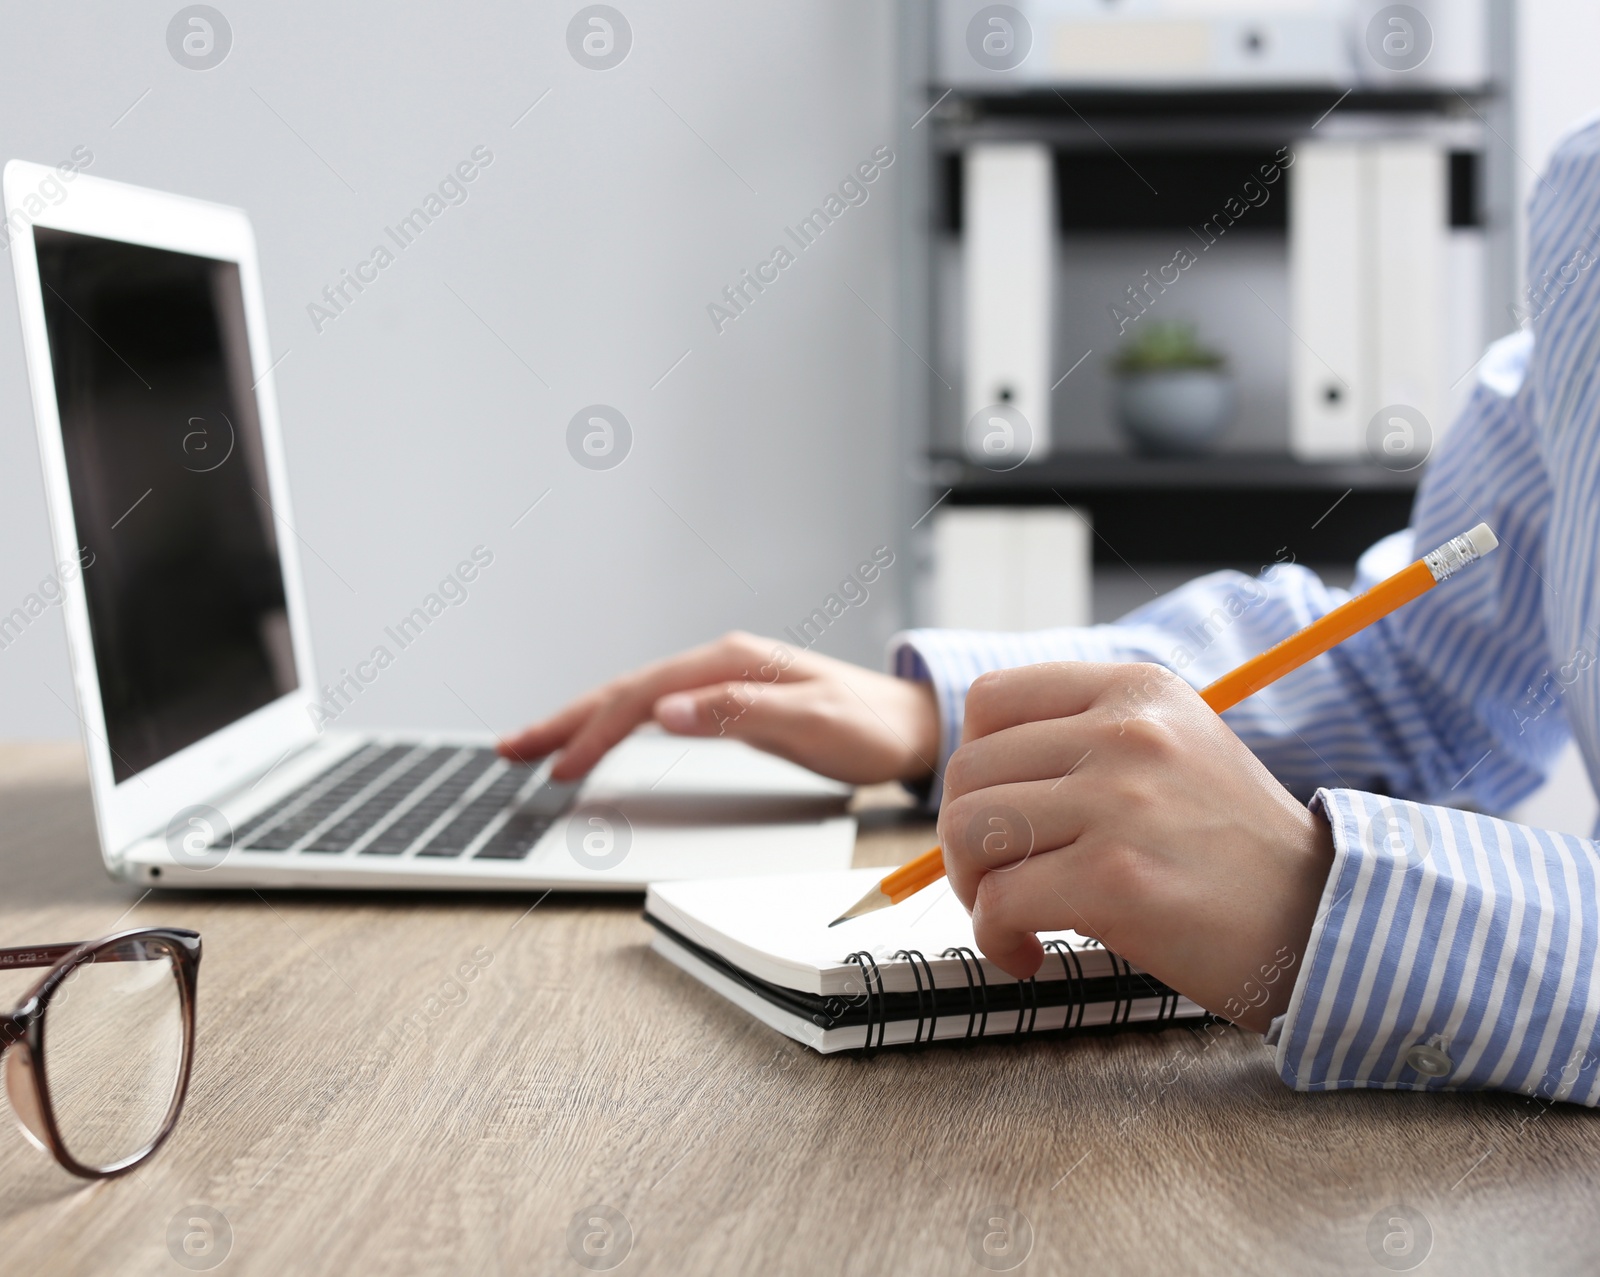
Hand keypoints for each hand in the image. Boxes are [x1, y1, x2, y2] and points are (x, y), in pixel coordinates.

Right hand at [497, 631, 939, 785]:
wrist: (909, 723)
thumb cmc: (868, 727)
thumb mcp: (811, 722)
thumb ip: (737, 714)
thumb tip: (666, 711)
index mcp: (731, 663)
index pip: (642, 695)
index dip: (593, 730)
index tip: (557, 765)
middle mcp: (719, 662)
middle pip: (624, 690)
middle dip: (565, 720)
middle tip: (511, 749)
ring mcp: (721, 679)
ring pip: (635, 698)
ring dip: (582, 721)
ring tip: (534, 745)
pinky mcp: (727, 698)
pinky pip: (656, 708)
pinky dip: (617, 724)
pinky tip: (598, 738)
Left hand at [937, 662, 1333, 1031]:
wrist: (1322, 924)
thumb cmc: (1232, 851)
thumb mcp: (1173, 751)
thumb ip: (1085, 740)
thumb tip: (972, 769)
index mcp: (1136, 691)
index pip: (991, 699)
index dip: (973, 764)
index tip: (999, 814)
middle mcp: (1126, 733)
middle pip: (967, 773)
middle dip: (964, 841)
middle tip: (1000, 885)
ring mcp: (1119, 802)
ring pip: (967, 832)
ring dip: (973, 889)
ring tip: (1012, 920)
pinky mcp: (1114, 879)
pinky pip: (998, 902)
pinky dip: (995, 938)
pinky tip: (1030, 956)